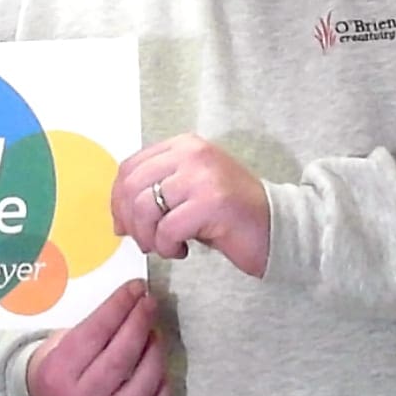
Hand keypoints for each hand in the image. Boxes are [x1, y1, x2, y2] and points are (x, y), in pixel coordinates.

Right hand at [26, 280, 168, 395]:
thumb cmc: (59, 367)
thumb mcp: (59, 343)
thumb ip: (92, 326)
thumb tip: (133, 300)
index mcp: (58, 373)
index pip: (96, 333)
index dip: (119, 306)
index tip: (136, 287)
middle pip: (121, 357)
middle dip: (140, 323)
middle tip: (150, 303)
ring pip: (143, 384)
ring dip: (155, 352)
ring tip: (155, 333)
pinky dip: (163, 387)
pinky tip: (159, 368)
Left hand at [112, 133, 270, 276]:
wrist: (277, 226)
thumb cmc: (229, 214)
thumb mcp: (189, 190)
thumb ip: (156, 190)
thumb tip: (119, 216)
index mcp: (184, 145)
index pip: (129, 167)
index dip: (118, 201)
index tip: (124, 225)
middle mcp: (192, 153)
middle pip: (132, 187)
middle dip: (131, 222)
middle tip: (145, 242)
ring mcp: (203, 176)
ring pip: (145, 208)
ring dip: (148, 237)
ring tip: (166, 247)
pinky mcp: (212, 202)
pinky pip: (167, 229)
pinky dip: (167, 247)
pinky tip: (184, 250)